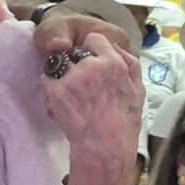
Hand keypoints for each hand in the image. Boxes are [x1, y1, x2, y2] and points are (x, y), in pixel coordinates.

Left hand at [37, 31, 143, 180]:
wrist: (104, 146)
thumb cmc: (123, 121)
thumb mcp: (138, 89)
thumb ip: (129, 64)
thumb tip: (115, 47)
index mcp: (114, 63)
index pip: (94, 38)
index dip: (91, 50)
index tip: (90, 62)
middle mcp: (92, 66)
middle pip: (74, 52)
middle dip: (75, 64)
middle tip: (81, 84)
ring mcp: (72, 77)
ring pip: (58, 65)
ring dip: (61, 76)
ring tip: (72, 97)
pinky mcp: (56, 90)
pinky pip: (46, 80)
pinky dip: (50, 90)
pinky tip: (62, 104)